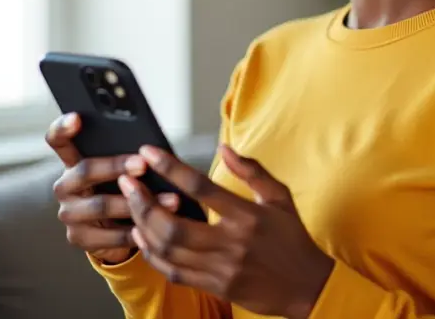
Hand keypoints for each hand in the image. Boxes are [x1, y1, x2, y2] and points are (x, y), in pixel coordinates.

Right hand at [45, 113, 178, 264]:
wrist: (114, 230)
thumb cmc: (123, 188)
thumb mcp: (122, 170)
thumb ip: (127, 156)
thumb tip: (153, 147)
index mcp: (72, 162)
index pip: (57, 140)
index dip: (63, 128)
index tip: (77, 118)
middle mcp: (65, 186)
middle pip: (85, 171)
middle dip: (116, 166)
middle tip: (142, 164)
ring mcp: (68, 213)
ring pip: (100, 205)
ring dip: (137, 203)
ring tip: (170, 199)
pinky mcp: (78, 238)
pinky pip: (109, 236)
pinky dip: (135, 232)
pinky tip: (156, 228)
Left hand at [119, 144, 334, 318]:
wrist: (307, 286)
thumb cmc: (292, 238)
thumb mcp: (279, 197)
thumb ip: (251, 171)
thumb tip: (224, 147)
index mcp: (247, 216)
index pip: (200, 187)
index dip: (170, 168)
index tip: (149, 152)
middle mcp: (231, 243)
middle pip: (173, 225)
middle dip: (143, 203)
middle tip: (127, 183)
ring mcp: (221, 268)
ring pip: (168, 250)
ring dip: (143, 227)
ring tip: (132, 207)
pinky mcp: (215, 286)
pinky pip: (174, 272)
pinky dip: (153, 255)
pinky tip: (143, 238)